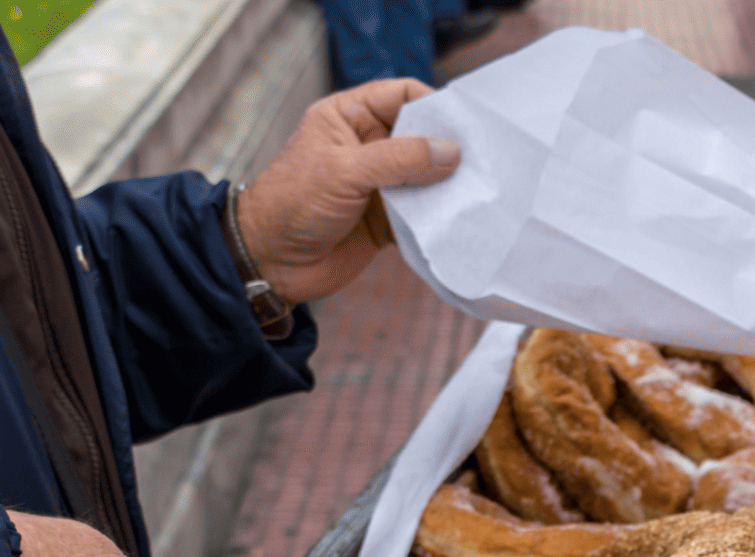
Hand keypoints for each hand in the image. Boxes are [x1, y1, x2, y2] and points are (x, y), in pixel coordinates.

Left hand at [236, 79, 460, 303]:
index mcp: (349, 117)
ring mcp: (379, 184)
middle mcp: (367, 146)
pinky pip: (422, 212)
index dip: (433, 104)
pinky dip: (439, 217)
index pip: (401, 95)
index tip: (465, 124)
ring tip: (478, 191)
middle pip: (421, 136)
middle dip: (448, 148)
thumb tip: (451, 152)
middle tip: (483, 160)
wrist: (271, 263)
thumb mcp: (344, 171)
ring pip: (426, 176)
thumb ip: (399, 159)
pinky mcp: (388, 219)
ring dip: (448, 185)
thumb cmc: (292, 204)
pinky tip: (459, 219)